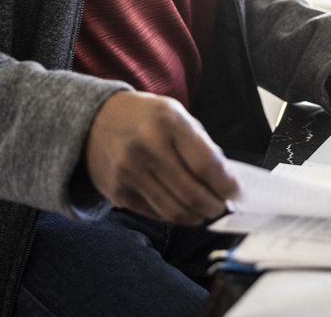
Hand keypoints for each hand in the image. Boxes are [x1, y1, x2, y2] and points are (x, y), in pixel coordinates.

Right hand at [84, 90, 238, 224]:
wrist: (93, 120)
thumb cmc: (144, 117)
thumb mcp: (175, 114)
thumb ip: (200, 144)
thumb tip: (225, 180)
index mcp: (167, 121)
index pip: (206, 164)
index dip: (226, 184)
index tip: (237, 192)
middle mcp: (147, 147)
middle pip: (192, 194)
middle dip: (214, 206)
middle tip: (222, 206)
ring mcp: (129, 173)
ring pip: (174, 211)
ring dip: (196, 216)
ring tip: (204, 211)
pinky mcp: (118, 192)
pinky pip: (155, 214)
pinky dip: (174, 216)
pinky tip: (181, 208)